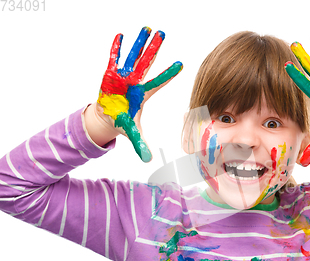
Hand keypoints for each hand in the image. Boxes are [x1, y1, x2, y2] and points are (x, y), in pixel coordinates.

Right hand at [97, 27, 182, 161]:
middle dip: (154, 49)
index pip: (158, 82)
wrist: (107, 117)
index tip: (181, 64)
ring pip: (132, 56)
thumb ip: (140, 144)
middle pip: (146, 63)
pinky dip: (116, 48)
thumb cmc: (123, 121)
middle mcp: (135, 82)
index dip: (169, 74)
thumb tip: (148, 161)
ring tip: (146, 29)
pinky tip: (121, 35)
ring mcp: (123, 76)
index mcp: (143, 94)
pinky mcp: (110, 74)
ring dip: (138, 43)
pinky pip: (113, 59)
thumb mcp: (132, 132)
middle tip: (162, 34)